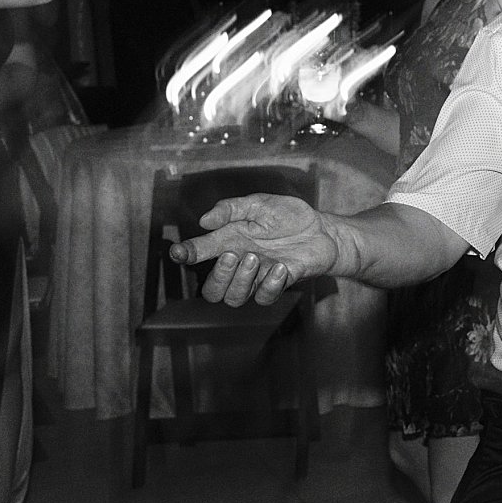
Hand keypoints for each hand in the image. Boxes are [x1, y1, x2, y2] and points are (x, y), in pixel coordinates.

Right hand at [170, 193, 340, 305]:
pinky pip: (265, 297)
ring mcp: (259, 276)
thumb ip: (231, 209)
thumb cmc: (288, 217)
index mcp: (230, 241)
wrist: (323, 228)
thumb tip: (204, 219)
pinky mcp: (279, 284)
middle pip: (212, 290)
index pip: (199, 254)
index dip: (185, 254)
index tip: (178, 253)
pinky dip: (270, 284)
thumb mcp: (260, 204)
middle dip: (218, 276)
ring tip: (256, 257)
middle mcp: (240, 263)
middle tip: (233, 255)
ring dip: (241, 281)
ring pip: (234, 298)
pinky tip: (281, 266)